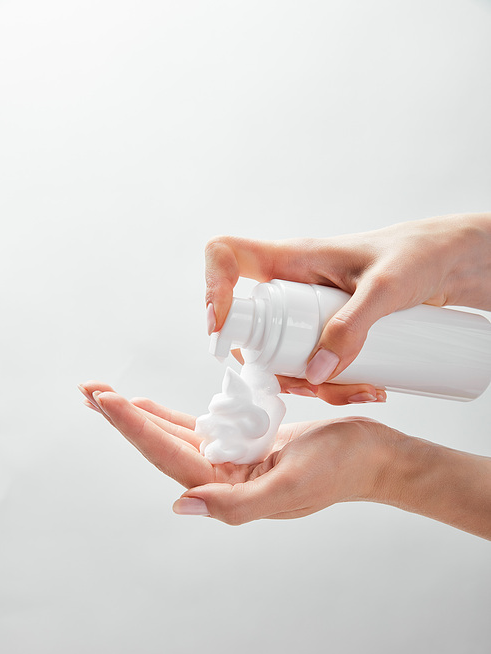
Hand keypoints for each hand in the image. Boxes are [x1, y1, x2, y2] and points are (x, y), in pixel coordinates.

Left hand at [79, 381, 490, 537]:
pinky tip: (147, 407)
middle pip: (161, 445)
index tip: (107, 401)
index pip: (170, 457)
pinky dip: (172, 417)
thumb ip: (234, 505)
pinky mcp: (245, 443)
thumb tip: (180, 506)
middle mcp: (223, 478)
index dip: (136, 429)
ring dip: (140, 416)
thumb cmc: (340, 469)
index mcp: (229, 491)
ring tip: (105, 396)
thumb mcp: (290, 489)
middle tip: (88, 391)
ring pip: (175, 435)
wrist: (374, 456)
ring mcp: (232, 460)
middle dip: (124, 418)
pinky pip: (200, 427)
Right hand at [205, 213, 490, 402]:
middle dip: (274, 368)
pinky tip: (367, 388)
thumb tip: (316, 373)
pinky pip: (311, 364)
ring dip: (309, 384)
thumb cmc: (418, 255)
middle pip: (251, 329)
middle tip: (311, 385)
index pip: (227, 256)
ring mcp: (308, 313)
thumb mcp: (386, 290)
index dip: (213, 288)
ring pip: (282, 356)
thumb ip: (352, 326)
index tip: (222, 330)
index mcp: (292, 259)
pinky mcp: (327, 331)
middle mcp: (291, 286)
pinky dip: (331, 385)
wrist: (450, 264)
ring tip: (361, 389)